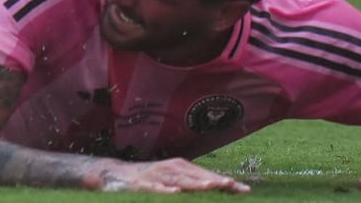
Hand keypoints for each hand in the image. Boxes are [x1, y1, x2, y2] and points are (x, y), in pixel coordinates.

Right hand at [100, 158, 251, 193]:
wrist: (115, 173)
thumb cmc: (150, 178)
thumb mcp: (173, 178)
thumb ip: (193, 183)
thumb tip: (219, 188)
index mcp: (182, 167)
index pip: (208, 176)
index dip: (225, 183)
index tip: (245, 190)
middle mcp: (171, 168)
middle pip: (197, 176)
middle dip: (215, 181)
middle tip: (232, 184)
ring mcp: (157, 175)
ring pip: (180, 180)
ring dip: (196, 184)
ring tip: (211, 186)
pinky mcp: (142, 184)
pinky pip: (155, 188)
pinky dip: (165, 190)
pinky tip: (174, 193)